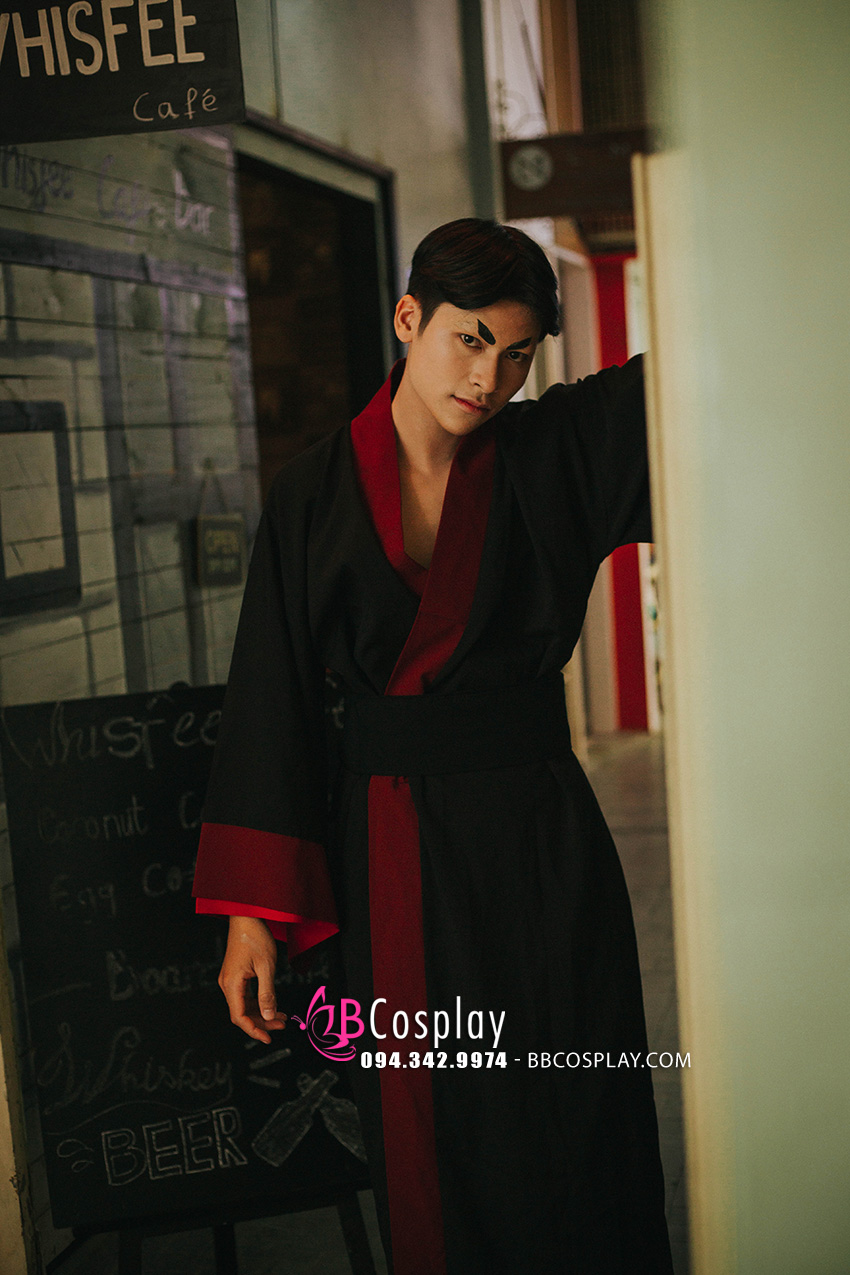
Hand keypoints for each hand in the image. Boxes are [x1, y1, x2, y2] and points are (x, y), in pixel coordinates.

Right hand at [218, 915, 287, 1042]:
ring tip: (282, 1017)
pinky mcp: (234, 975)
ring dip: (261, 1013)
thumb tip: (269, 1016)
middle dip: (262, 1022)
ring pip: (244, 1005)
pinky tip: (272, 1004)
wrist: (246, 916)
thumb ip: (267, 993)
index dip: (254, 1030)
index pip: (239, 1017)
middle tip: (282, 1025)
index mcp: (231, 984)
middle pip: (242, 1013)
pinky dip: (258, 1002)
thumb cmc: (255, 937)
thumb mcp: (266, 966)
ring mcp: (229, 979)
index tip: (269, 1038)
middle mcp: (227, 984)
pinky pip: (244, 995)